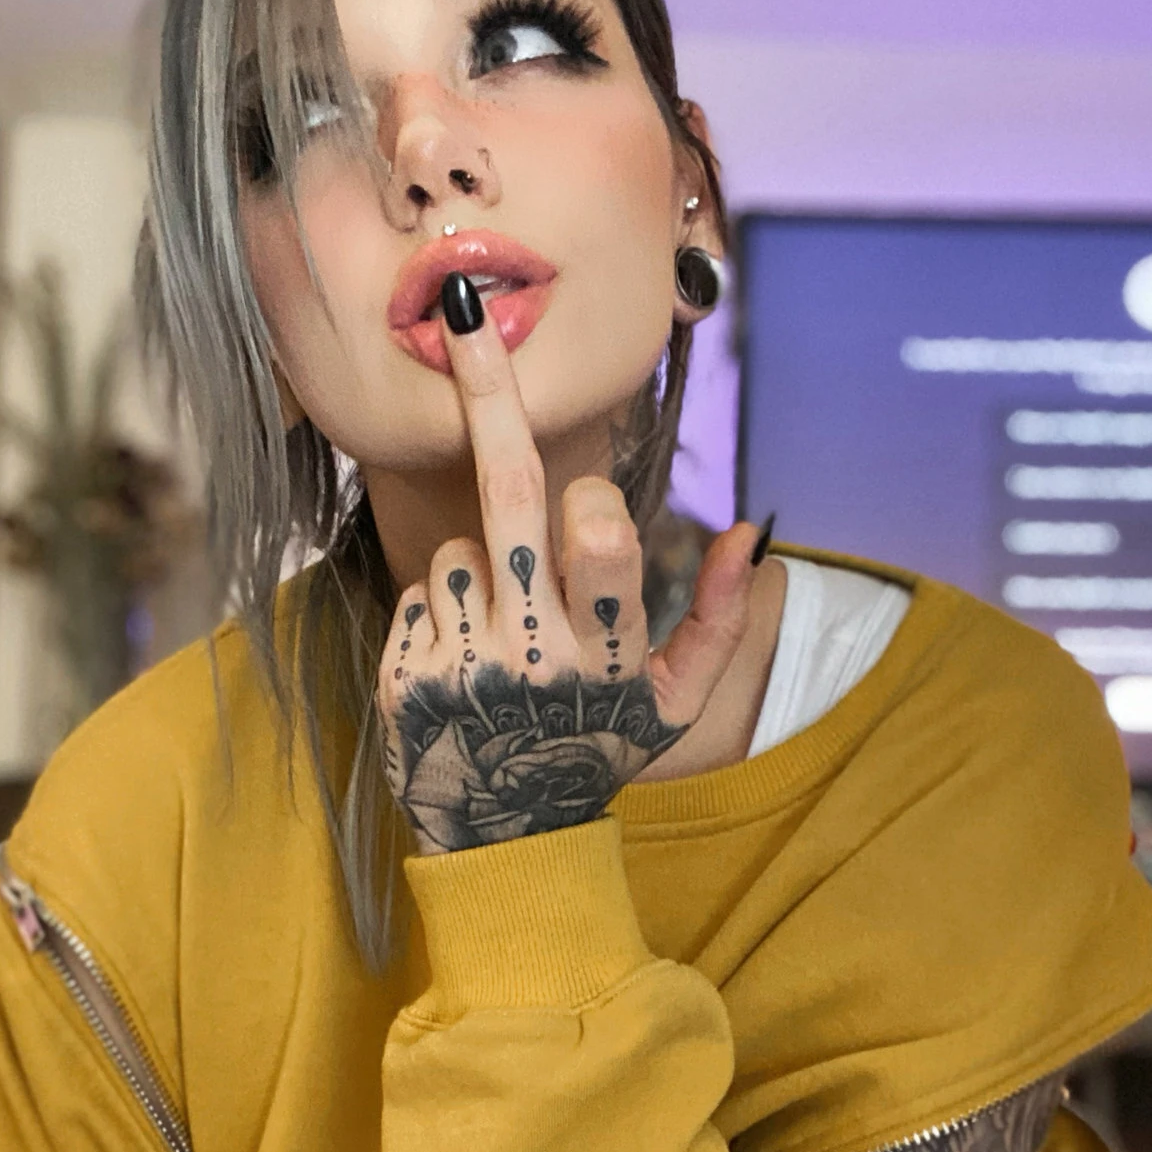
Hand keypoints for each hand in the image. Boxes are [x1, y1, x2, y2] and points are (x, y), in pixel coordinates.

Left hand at [378, 273, 764, 854]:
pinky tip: (464, 663)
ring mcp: (460, 665)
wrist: (502, 839)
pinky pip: (424, 591)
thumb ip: (715, 622)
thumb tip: (746, 532)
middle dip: (491, 392)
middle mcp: (532, 656)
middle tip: (465, 312)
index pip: (595, 530)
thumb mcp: (675, 706)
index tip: (590, 511)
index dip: (592, 507)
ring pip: (463, 549)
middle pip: (507, 494)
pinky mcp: (405, 676)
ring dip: (484, 572)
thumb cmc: (599, 752)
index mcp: (605, 653)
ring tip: (503, 642)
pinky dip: (444, 612)